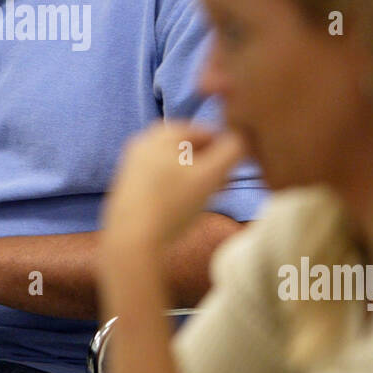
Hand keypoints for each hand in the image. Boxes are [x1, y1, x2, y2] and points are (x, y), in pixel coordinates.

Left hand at [100, 122, 245, 252]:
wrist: (133, 242)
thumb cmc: (173, 205)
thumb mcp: (210, 176)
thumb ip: (231, 151)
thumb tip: (244, 137)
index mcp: (159, 135)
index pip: (202, 131)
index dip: (224, 147)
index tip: (236, 166)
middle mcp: (142, 144)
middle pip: (186, 148)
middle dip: (209, 163)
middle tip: (225, 181)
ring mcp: (132, 166)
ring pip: (174, 164)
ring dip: (196, 176)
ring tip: (210, 194)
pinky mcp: (129, 188)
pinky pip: (161, 179)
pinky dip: (179, 186)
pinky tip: (188, 205)